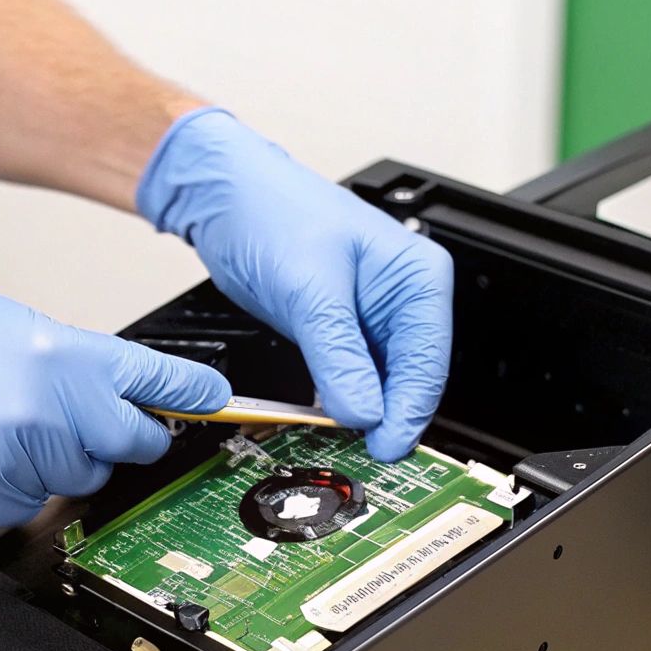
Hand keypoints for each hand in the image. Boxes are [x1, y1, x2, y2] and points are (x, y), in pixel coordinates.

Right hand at [0, 280, 230, 525]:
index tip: (218, 402)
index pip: (154, 381)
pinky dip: (9, 486)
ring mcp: (15, 460)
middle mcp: (46, 409)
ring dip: (53, 462)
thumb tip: (113, 389)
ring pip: (75, 481)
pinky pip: (26, 505)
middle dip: (116, 436)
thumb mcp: (7, 324)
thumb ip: (71, 360)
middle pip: (126, 445)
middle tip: (83, 420)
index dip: (194, 395)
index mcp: (58, 354)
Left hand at [136, 109, 452, 460]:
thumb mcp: (308, 288)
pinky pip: (350, 378)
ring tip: (340, 443)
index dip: (408, 413)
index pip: (427, 363)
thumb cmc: (271, 209)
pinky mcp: (340, 331)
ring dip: (360, 413)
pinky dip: (337, 401)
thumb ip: (338, 356)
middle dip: (385, 418)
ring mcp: (372, 318)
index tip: (384, 449)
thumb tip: (363, 413)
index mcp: (418, 278)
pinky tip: (323, 419)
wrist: (223, 194)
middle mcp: (403, 299)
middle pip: (409, 380)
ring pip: (379, 385)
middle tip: (362, 456)